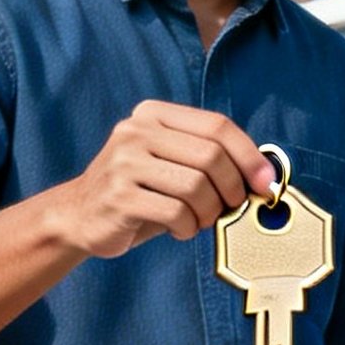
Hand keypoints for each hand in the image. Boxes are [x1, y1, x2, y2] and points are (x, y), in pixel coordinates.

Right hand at [52, 102, 276, 257]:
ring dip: (209, 211)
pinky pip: (175, 212)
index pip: (217, 125)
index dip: (249, 155)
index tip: (265, 181)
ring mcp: (124, 162)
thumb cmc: (140, 191)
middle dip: (232, 188)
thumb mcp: (170, 162)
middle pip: (210, 156)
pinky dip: (188, 227)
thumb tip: (264, 172)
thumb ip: (207, 158)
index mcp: (154, 114)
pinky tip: (180, 229)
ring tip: (201, 220)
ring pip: (195, 186)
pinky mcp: (118, 196)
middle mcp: (136, 131)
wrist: (79, 215)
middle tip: (231, 207)